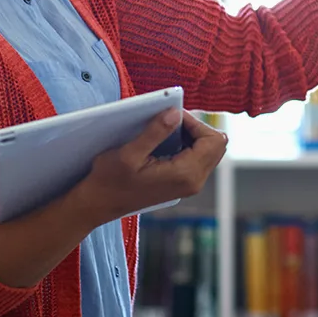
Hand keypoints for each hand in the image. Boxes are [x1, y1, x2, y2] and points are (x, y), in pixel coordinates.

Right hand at [72, 109, 226, 227]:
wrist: (100, 203)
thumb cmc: (110, 179)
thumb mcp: (129, 153)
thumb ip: (155, 132)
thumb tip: (175, 113)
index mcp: (185, 174)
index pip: (213, 140)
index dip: (196, 123)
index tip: (172, 116)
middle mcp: (193, 182)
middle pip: (217, 146)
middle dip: (196, 128)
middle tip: (169, 121)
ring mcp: (189, 185)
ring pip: (209, 152)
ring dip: (192, 136)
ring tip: (166, 130)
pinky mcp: (182, 184)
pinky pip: (198, 159)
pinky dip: (187, 146)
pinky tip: (165, 143)